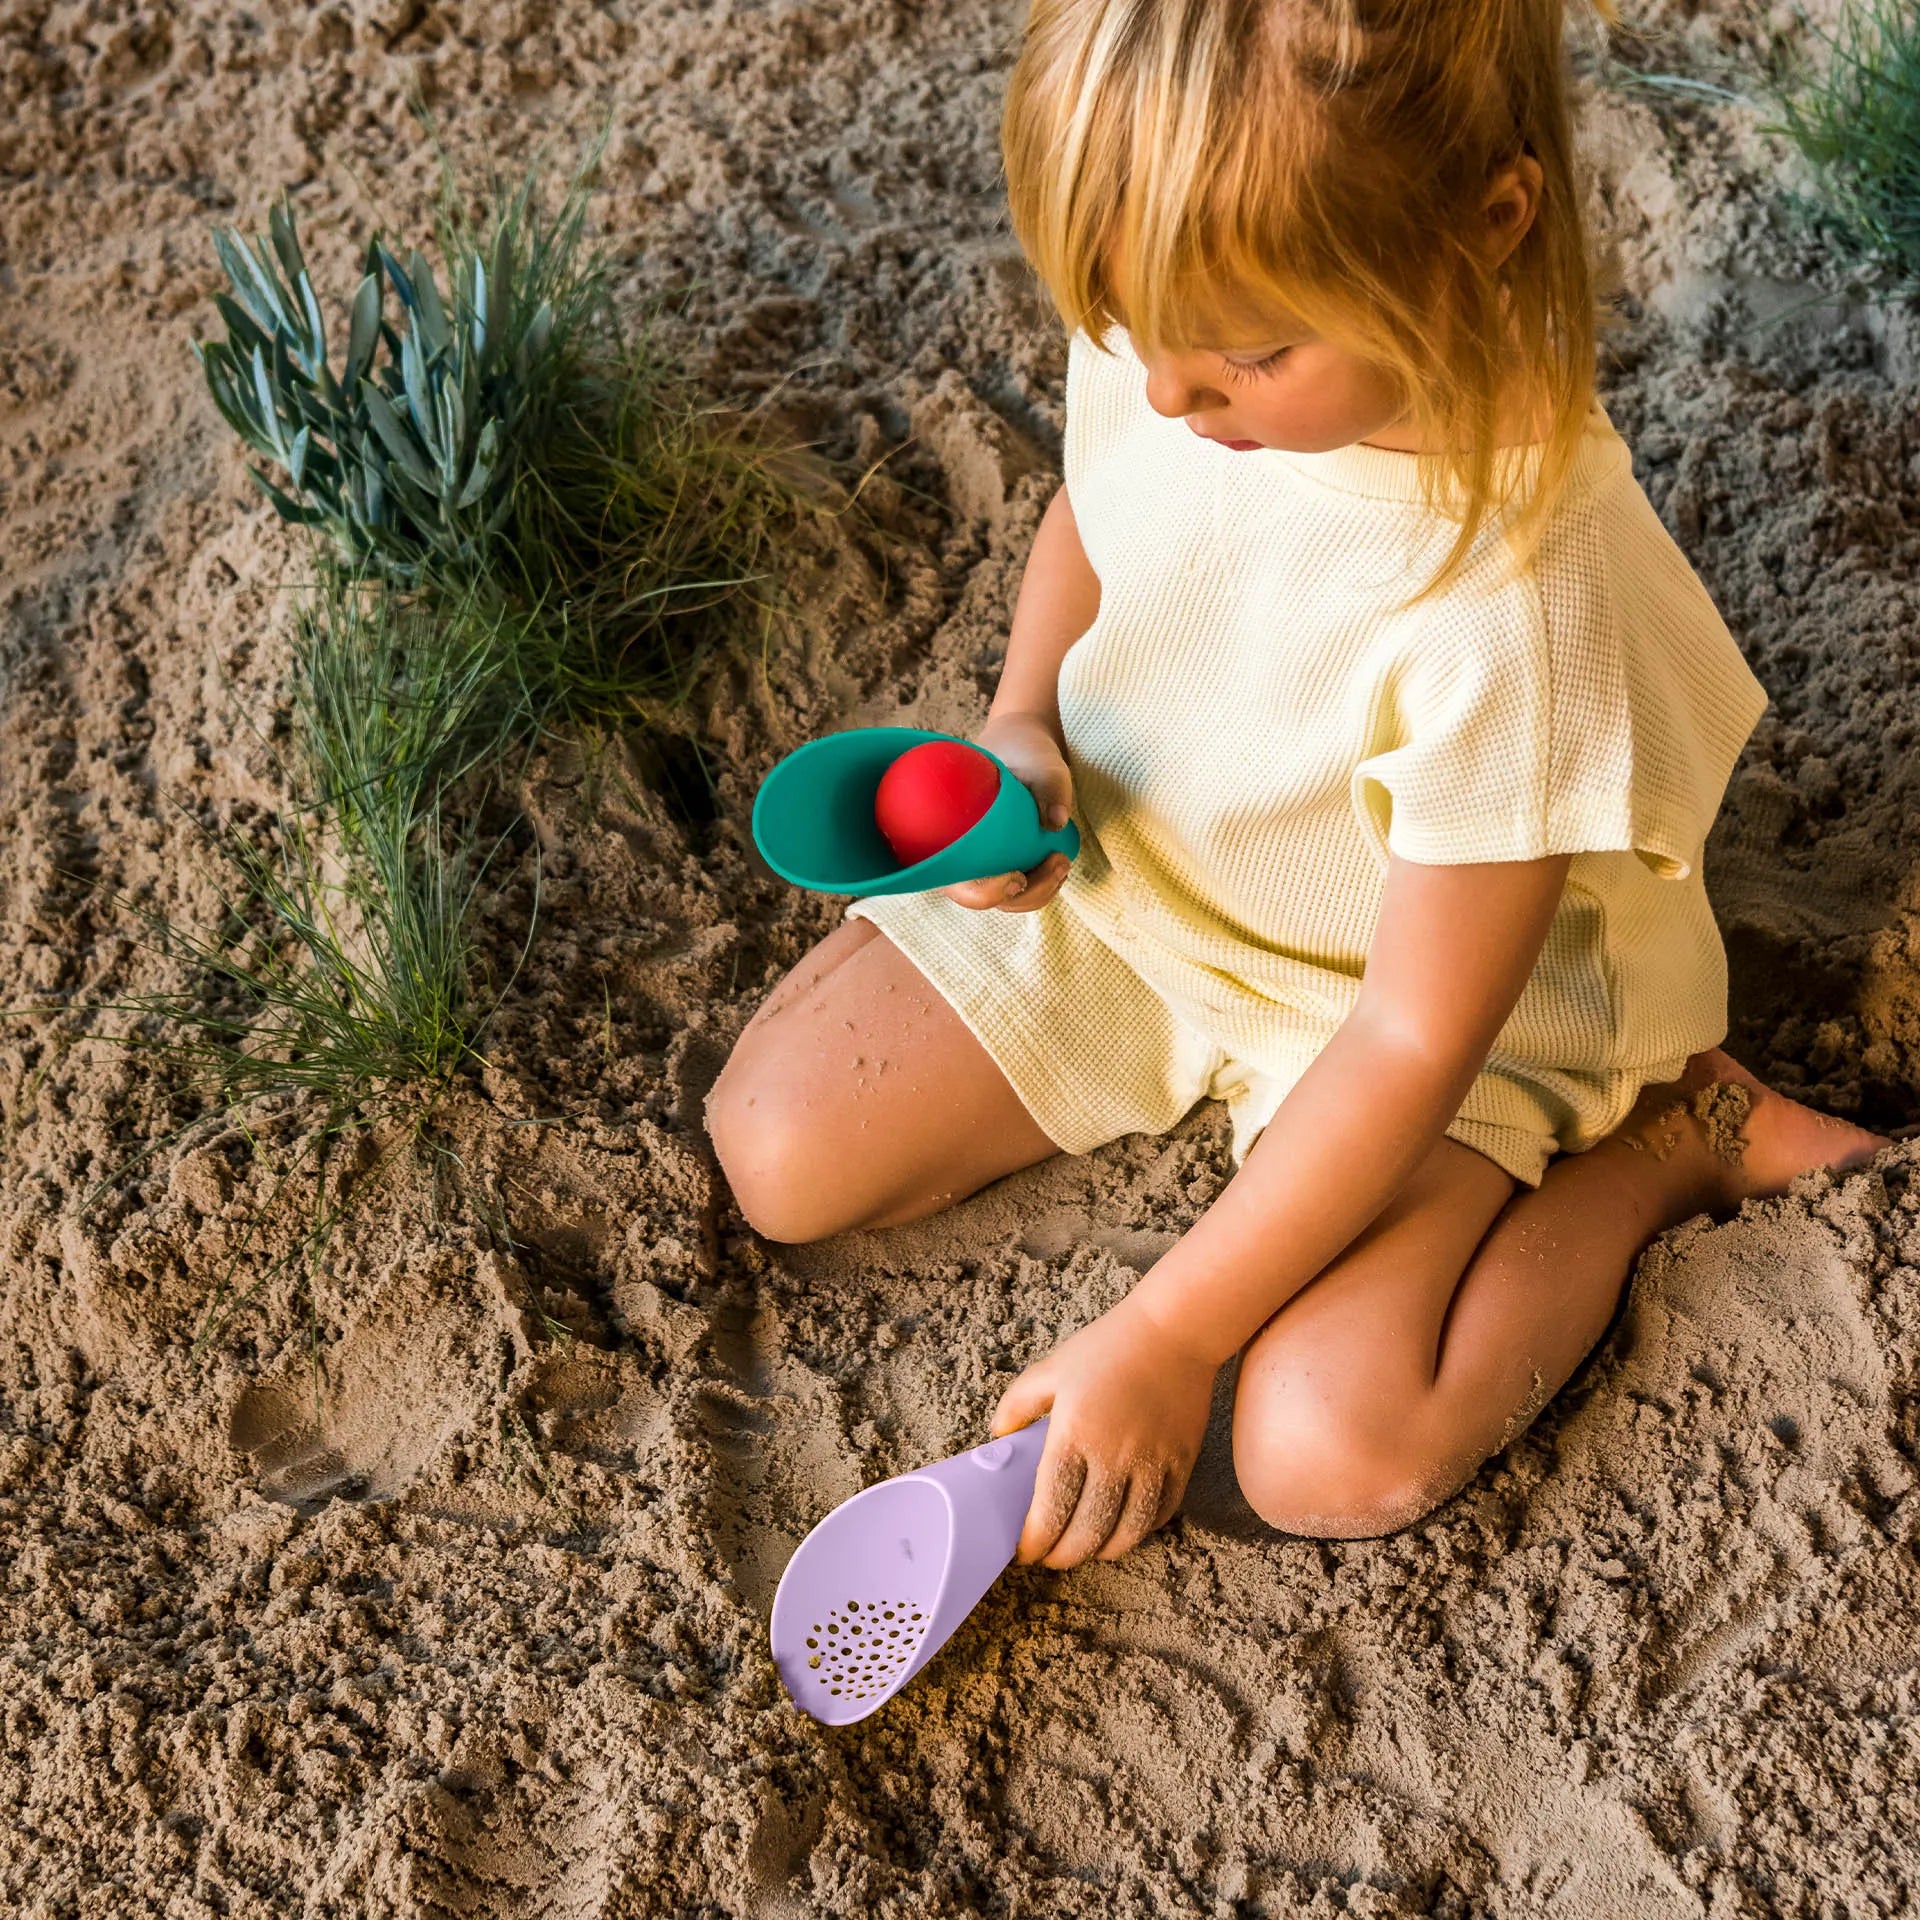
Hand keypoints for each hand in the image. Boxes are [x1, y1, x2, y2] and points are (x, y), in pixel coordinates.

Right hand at [940, 710, 1074, 914]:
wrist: (1022, 748)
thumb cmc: (1023, 754)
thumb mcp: (1040, 763)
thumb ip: (1049, 786)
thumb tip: (1056, 822)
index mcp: (950, 836)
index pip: (957, 884)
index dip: (985, 892)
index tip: (1017, 877)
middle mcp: (960, 856)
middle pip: (984, 899)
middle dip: (1025, 894)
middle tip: (1058, 862)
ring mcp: (983, 864)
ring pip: (1005, 900)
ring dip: (1039, 892)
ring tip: (1062, 861)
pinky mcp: (1004, 864)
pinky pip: (1020, 890)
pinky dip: (1042, 885)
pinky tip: (1059, 864)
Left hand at [989, 1296, 1215, 1567]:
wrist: (1175, 1330)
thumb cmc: (1108, 1346)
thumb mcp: (1051, 1368)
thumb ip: (1017, 1405)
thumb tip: (998, 1440)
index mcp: (1075, 1433)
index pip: (1051, 1508)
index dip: (1035, 1540)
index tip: (1024, 1550)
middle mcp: (1115, 1455)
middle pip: (1087, 1531)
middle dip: (1064, 1555)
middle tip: (1050, 1557)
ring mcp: (1153, 1463)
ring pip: (1127, 1532)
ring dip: (1102, 1551)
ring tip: (1085, 1550)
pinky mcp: (1182, 1463)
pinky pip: (1161, 1513)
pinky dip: (1140, 1531)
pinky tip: (1123, 1529)